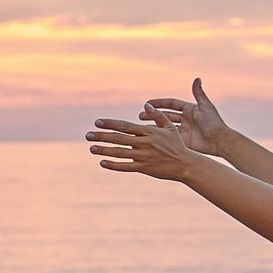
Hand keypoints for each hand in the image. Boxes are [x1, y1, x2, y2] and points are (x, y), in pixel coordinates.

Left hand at [86, 115, 203, 181]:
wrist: (185, 164)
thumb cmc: (177, 145)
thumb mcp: (170, 128)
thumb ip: (157, 116)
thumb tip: (147, 105)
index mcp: (148, 132)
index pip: (125, 126)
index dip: (110, 124)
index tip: (97, 122)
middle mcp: (144, 143)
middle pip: (118, 138)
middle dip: (101, 136)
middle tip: (87, 135)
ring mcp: (143, 156)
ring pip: (119, 152)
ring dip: (104, 150)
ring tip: (92, 148)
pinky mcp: (144, 168)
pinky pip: (125, 166)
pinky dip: (113, 165)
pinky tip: (102, 162)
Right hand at [139, 77, 231, 155]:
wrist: (219, 141)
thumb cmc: (214, 123)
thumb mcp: (205, 106)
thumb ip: (198, 93)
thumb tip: (197, 78)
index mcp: (190, 109)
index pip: (171, 104)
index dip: (160, 103)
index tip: (148, 103)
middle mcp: (186, 119)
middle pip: (166, 115)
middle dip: (154, 114)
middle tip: (141, 115)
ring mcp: (184, 130)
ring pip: (166, 126)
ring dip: (154, 125)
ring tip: (141, 125)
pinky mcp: (184, 141)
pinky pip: (170, 137)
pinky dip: (161, 136)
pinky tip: (150, 135)